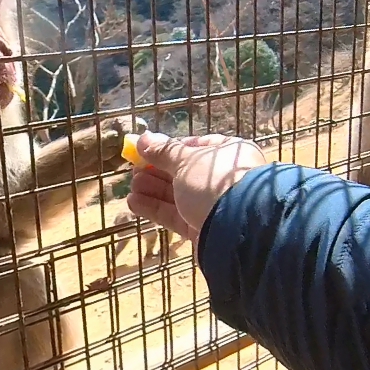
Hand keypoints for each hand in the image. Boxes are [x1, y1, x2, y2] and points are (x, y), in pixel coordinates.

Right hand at [126, 133, 268, 242]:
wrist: (238, 230)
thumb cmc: (215, 183)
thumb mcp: (186, 161)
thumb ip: (163, 151)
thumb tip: (143, 139)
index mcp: (229, 154)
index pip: (196, 146)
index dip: (170, 148)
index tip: (146, 150)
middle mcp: (223, 180)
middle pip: (184, 173)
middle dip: (157, 171)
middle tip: (133, 170)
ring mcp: (212, 206)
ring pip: (177, 195)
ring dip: (153, 189)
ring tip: (132, 186)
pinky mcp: (201, 229)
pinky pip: (175, 216)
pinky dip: (155, 208)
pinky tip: (134, 202)